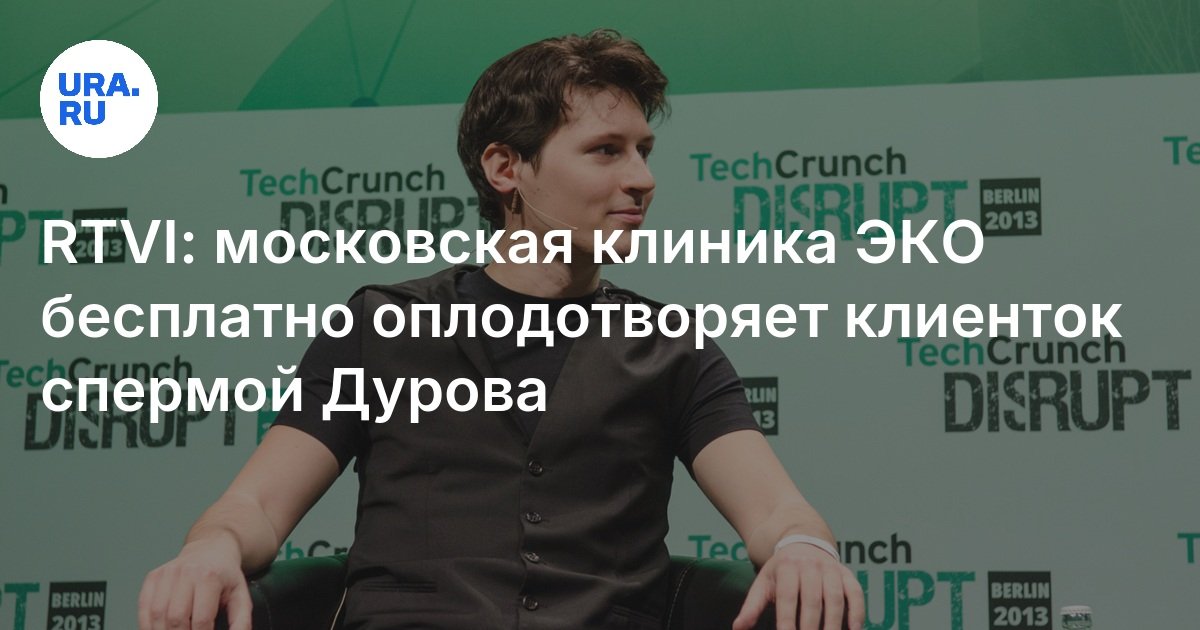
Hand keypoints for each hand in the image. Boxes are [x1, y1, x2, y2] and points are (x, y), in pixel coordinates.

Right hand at [138, 536, 251, 629]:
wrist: (211, 549)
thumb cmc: (225, 575)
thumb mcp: (241, 596)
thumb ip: (241, 621)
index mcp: (210, 577)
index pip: (201, 620)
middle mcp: (186, 572)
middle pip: (176, 619)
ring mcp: (167, 574)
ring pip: (157, 615)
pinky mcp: (153, 577)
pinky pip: (144, 607)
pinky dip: (147, 625)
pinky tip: (159, 629)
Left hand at [732, 542, 863, 629]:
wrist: (803, 541)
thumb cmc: (781, 571)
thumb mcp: (763, 582)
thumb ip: (752, 606)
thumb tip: (738, 628)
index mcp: (787, 567)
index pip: (787, 598)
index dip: (787, 620)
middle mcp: (810, 566)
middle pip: (812, 601)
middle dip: (810, 627)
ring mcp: (831, 569)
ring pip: (835, 598)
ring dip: (834, 624)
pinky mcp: (847, 574)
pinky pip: (856, 593)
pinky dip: (858, 612)